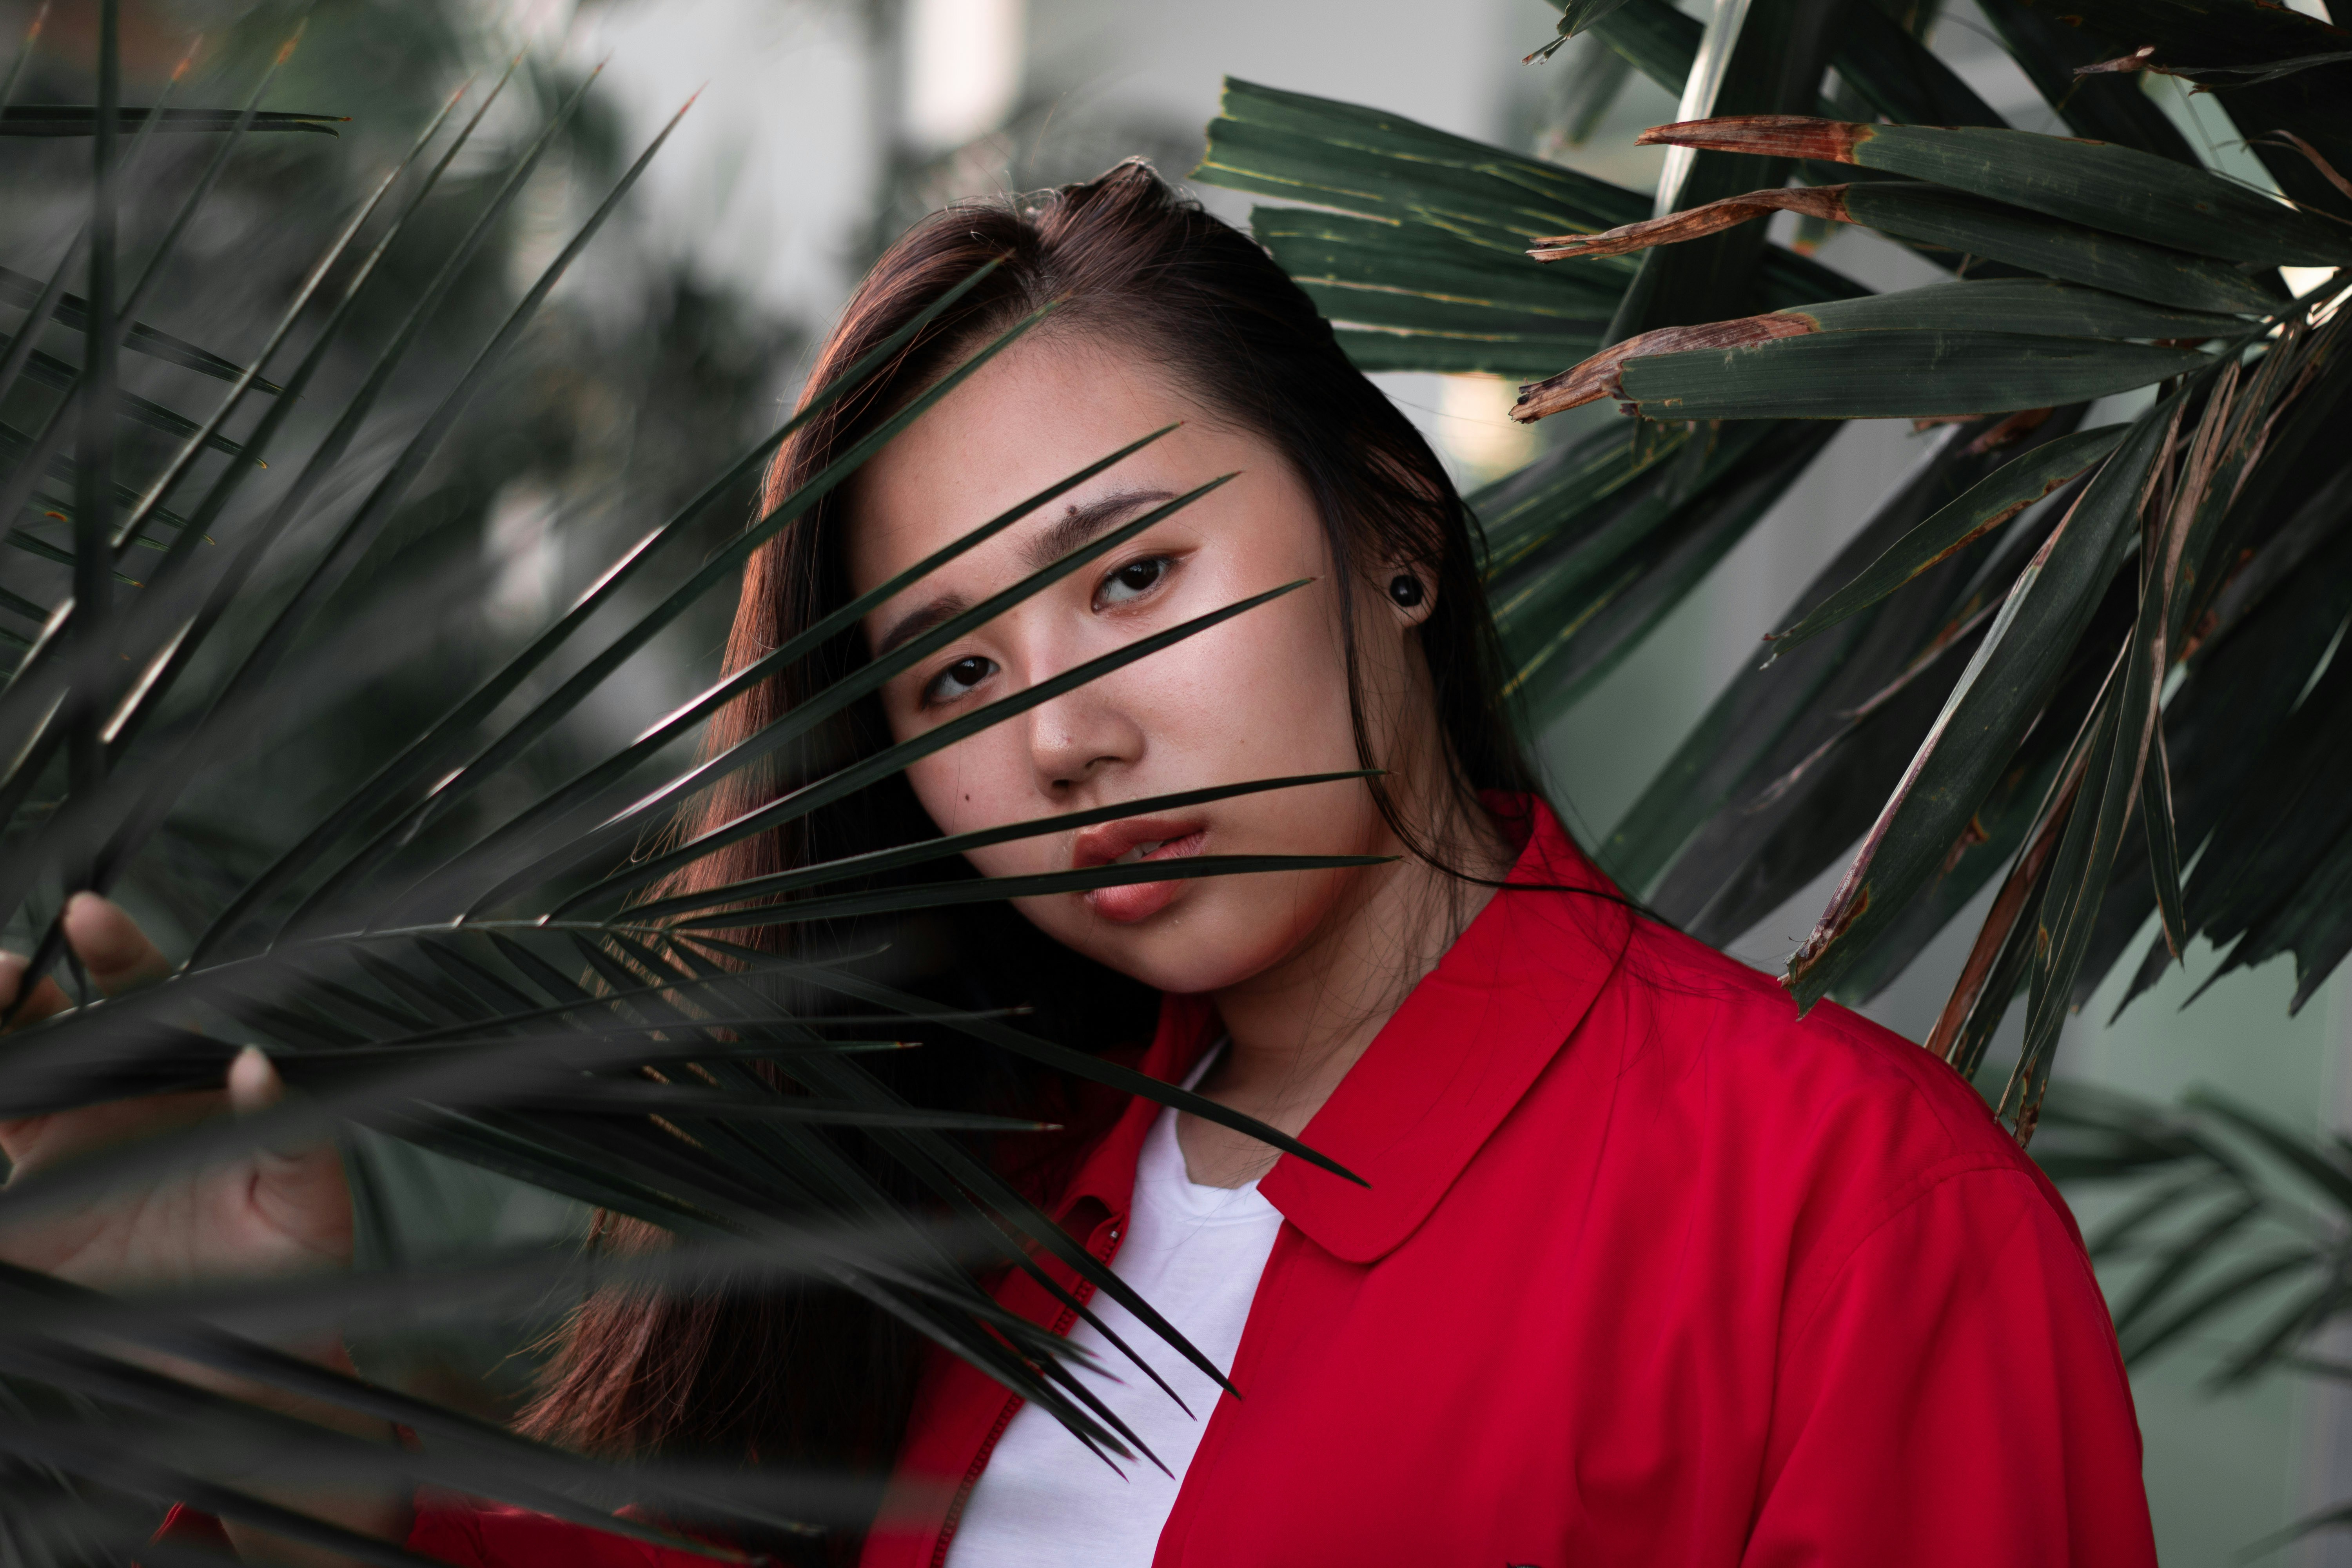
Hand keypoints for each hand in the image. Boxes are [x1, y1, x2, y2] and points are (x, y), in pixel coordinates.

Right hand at [1, 895, 408, 1564]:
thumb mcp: (307, 1202)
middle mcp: (120, 1102)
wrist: (245, 1361)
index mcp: (189, 1082)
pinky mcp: (21, 1210)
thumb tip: (262, 1062)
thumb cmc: (295, 1270)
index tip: (91, 914)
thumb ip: (293, 1135)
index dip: (118, 952)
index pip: (148, 996)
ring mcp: (62, 1151)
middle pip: (56, 1022)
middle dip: (17, 983)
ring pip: (10, 1073)